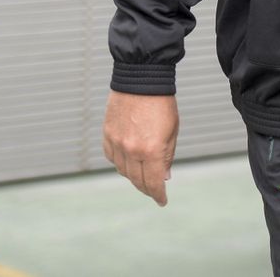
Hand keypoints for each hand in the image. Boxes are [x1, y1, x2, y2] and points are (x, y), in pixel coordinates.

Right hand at [103, 91, 178, 205]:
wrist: (140, 79)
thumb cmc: (162, 103)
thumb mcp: (172, 130)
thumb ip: (167, 155)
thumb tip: (164, 176)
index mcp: (152, 149)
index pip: (154, 182)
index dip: (158, 194)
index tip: (162, 201)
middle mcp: (131, 150)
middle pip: (137, 180)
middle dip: (147, 188)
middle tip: (153, 192)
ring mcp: (117, 143)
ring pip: (123, 171)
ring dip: (133, 177)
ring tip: (142, 177)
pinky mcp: (107, 135)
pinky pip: (112, 157)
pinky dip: (120, 163)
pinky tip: (128, 162)